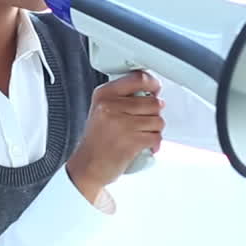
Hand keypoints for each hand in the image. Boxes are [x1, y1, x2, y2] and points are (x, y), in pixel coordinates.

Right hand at [66, 71, 164, 200]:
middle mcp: (111, 107)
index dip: (152, 84)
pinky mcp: (131, 141)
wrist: (87, 167)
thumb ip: (121, 97)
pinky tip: (146, 145)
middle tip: (146, 120)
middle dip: (155, 112)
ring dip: (156, 129)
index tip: (155, 90)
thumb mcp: (101, 110)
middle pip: (152, 101)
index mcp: (104, 95)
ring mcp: (121, 124)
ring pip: (158, 120)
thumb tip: (151, 91)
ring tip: (144, 133)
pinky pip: (156, 136)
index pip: (137, 78)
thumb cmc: (96, 141)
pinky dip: (155, 142)